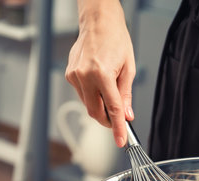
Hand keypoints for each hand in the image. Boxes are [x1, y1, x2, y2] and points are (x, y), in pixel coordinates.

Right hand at [65, 0, 135, 147]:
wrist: (98, 22)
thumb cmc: (115, 39)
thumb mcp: (128, 68)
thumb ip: (126, 94)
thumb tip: (127, 114)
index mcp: (102, 73)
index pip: (112, 109)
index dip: (118, 128)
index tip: (121, 141)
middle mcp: (85, 76)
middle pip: (96, 112)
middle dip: (108, 120)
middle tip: (118, 120)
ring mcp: (74, 76)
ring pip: (88, 105)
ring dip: (100, 107)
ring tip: (109, 92)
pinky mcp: (69, 75)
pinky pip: (82, 94)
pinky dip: (92, 96)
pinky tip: (98, 83)